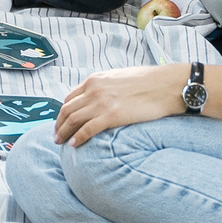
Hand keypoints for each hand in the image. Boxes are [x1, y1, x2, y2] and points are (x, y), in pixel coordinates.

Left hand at [54, 64, 184, 145]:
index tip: (61, 121)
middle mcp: (94, 90)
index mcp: (95, 80)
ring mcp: (101, 103)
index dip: (63, 111)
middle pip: (67, 109)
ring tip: (60, 142)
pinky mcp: (111, 116)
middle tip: (56, 135)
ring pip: (73, 120)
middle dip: (59, 124)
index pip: (70, 98)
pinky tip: (74, 145)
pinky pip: (87, 129)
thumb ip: (105, 87)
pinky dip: (78, 138)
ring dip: (63, 132)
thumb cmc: (148, 82)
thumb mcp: (119, 77)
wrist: (166, 85)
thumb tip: (99, 99)